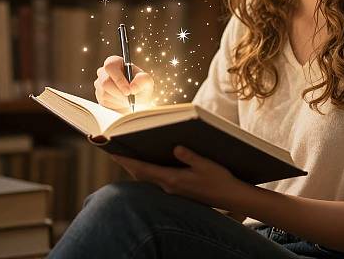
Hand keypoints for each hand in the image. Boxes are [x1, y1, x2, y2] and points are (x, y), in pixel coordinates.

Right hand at [94, 55, 154, 112]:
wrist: (137, 99)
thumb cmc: (141, 86)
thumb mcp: (147, 81)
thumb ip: (142, 80)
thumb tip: (132, 88)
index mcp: (115, 62)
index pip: (110, 66)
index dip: (119, 79)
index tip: (129, 91)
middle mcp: (104, 71)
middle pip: (105, 82)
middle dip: (119, 93)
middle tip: (130, 99)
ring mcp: (99, 84)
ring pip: (105, 94)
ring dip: (119, 99)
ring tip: (129, 99)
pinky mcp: (99, 96)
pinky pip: (104, 102)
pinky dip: (116, 104)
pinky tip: (122, 101)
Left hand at [111, 146, 246, 211]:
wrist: (229, 196)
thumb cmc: (219, 179)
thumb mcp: (205, 164)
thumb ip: (189, 156)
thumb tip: (175, 147)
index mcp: (173, 179)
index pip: (144, 169)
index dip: (127, 161)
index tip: (114, 153)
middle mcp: (169, 186)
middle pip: (142, 175)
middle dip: (128, 163)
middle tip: (115, 151)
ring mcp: (173, 190)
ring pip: (148, 178)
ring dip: (137, 168)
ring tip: (128, 155)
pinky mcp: (178, 190)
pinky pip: (157, 180)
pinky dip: (148, 172)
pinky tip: (149, 165)